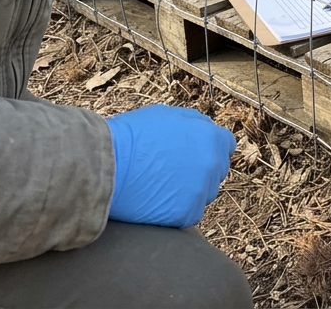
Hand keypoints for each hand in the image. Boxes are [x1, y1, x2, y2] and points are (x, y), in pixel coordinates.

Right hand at [106, 105, 235, 227]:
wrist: (105, 166)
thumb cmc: (131, 136)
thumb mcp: (167, 115)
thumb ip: (194, 123)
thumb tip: (207, 130)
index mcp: (211, 138)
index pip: (226, 145)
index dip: (209, 148)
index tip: (194, 154)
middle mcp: (212, 164)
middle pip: (216, 170)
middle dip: (200, 170)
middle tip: (172, 171)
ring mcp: (201, 191)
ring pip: (204, 193)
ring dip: (190, 191)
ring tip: (160, 186)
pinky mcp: (187, 214)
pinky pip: (189, 213)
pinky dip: (176, 210)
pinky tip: (156, 201)